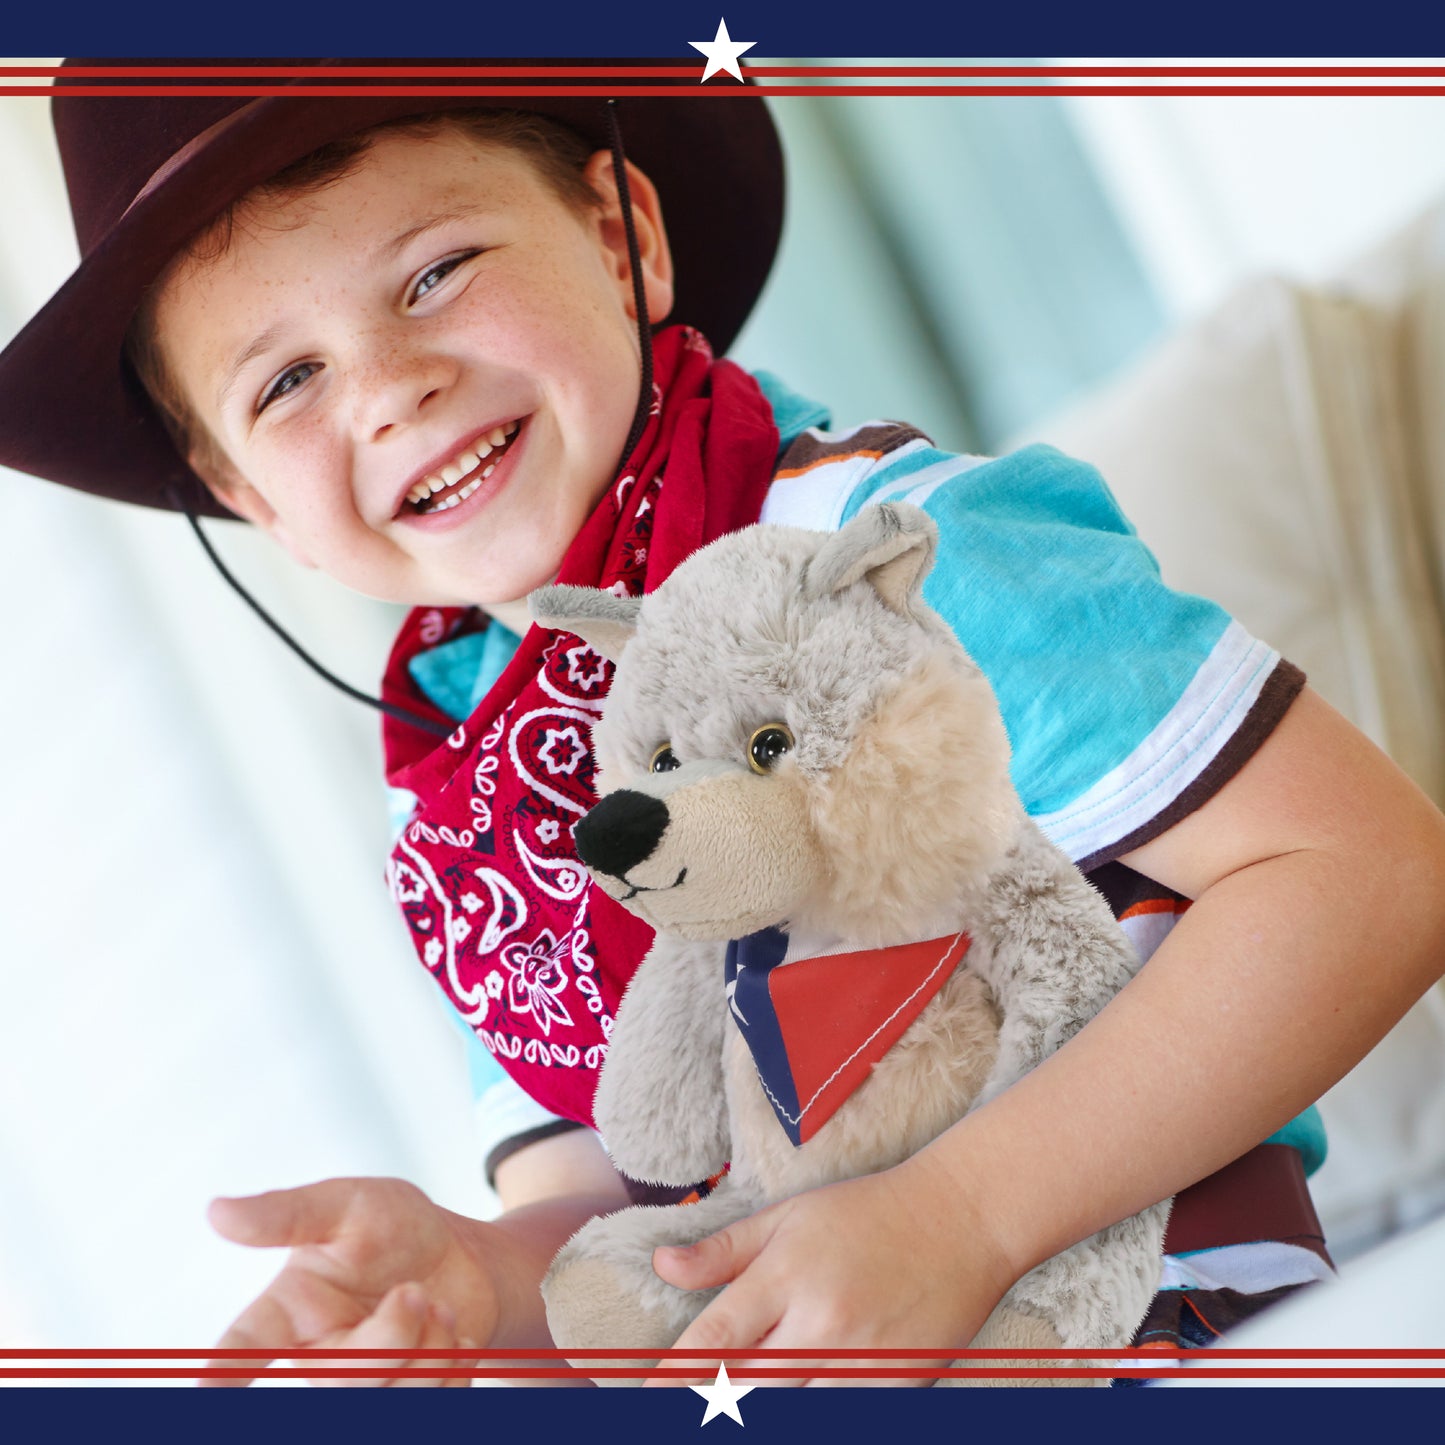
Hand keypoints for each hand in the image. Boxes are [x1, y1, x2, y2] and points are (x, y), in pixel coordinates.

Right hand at [203, 1177, 497, 1386]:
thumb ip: (289, 1212)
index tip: (202, 1383)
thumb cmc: (393, 1230)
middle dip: (392, 1336)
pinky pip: (435, 1402)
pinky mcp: (407, 1400)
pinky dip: (456, 1364)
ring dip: (431, 1347)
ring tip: (437, 1308)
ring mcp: (363, 1386)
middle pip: (342, 1381)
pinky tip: (453, 1335)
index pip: (244, 1345)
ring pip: (392, 1398)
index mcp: (288, 1311)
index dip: (223, 1367)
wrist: (463, 1258)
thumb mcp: (348, 1204)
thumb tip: (218, 1211)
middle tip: (416, 1291)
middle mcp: (318, 1357)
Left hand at [645, 1154, 1014, 1386]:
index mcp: (787, 1275)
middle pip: (747, 1391)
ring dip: (764, 1407)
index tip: (642, 1396)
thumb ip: (723, 1249)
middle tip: (687, 1403)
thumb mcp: (788, 1217)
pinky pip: (843, 1414)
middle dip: (711, 1402)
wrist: (961, 1220)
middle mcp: (820, 1323)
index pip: (714, 1341)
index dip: (673, 1377)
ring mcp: (862, 1363)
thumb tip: (662, 1266)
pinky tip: (802, 1395)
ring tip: (742, 1397)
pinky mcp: (898, 1388)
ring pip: (793, 1411)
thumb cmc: (867, 1213)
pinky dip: (820, 1407)